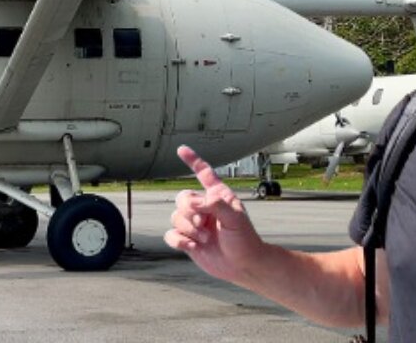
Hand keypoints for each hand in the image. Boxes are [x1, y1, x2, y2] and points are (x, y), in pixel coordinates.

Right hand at [163, 145, 264, 282]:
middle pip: (182, 198)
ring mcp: (195, 224)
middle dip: (190, 212)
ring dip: (189, 229)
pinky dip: (179, 241)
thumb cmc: (245, 240)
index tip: (181, 149)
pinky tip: (192, 246)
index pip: (203, 173)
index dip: (192, 160)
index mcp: (218, 196)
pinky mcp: (188, 240)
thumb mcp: (235, 218)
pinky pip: (171, 234)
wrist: (243, 266)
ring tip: (206, 239)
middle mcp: (204, 207)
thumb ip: (214, 205)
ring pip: (175, 217)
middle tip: (204, 224)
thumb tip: (193, 202)